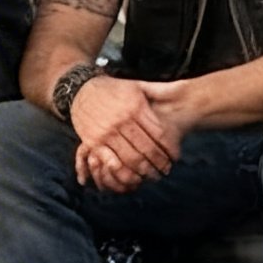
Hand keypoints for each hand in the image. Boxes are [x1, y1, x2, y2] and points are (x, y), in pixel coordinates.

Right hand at [69, 72, 181, 192]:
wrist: (81, 90)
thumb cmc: (113, 89)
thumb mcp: (136, 86)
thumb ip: (157, 90)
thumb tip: (182, 89)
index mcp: (136, 108)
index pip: (159, 134)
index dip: (169, 149)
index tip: (175, 157)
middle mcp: (122, 121)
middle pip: (147, 149)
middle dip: (159, 163)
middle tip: (166, 170)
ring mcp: (106, 133)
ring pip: (131, 158)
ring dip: (144, 171)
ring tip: (152, 176)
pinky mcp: (93, 142)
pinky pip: (111, 162)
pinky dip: (123, 172)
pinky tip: (132, 177)